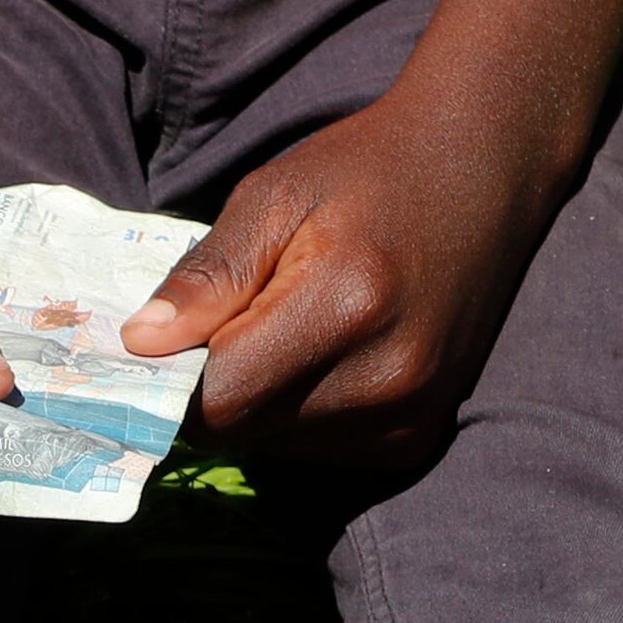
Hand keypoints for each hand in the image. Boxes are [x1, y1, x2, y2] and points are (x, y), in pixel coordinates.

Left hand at [120, 86, 569, 473]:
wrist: (483, 168)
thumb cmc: (366, 170)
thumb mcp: (274, 194)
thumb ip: (209, 273)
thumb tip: (138, 344)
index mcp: (345, 306)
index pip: (216, 400)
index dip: (173, 380)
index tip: (161, 345)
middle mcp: (384, 378)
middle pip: (242, 432)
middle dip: (216, 388)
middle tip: (235, 321)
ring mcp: (408, 417)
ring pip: (276, 450)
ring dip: (258, 406)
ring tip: (291, 330)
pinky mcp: (418, 440)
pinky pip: (318, 454)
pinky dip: (299, 418)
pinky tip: (325, 357)